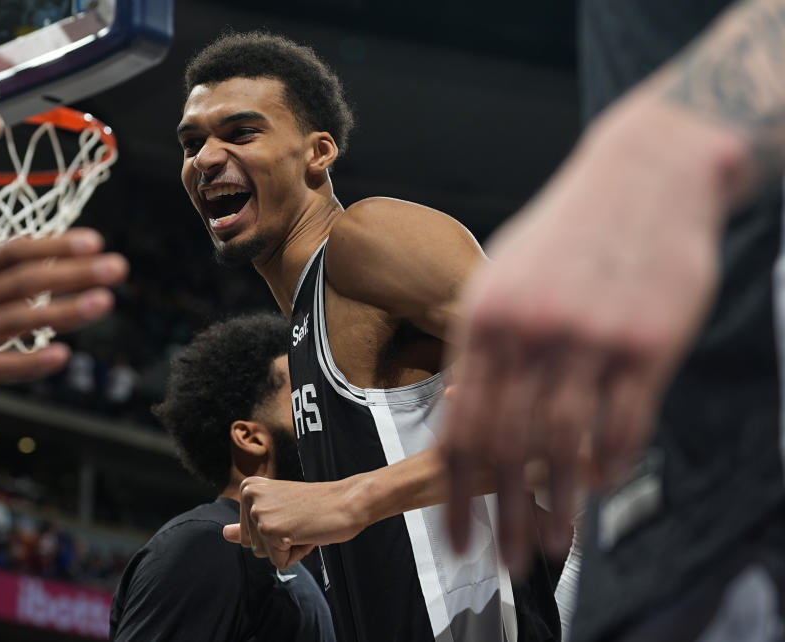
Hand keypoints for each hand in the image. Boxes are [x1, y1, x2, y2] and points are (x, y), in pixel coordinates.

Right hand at [0, 179, 127, 410]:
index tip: (93, 240)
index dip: (52, 246)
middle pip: (22, 283)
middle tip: (117, 267)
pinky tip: (62, 356)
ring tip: (104, 303)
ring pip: (14, 322)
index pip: (9, 253)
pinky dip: (27, 362)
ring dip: (62, 312)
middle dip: (73, 273)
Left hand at [222, 476, 366, 569]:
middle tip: (300, 520)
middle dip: (278, 542)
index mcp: (249, 487)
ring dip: (288, 548)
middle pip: (252, 546)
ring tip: (304, 525)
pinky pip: (280, 563)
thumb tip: (224, 534)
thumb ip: (249, 524)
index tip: (292, 513)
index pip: (247, 533)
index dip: (274, 531)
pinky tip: (308, 533)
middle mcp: (249, 497)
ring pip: (266, 555)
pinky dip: (297, 555)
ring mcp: (259, 513)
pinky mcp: (271, 530)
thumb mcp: (280, 511)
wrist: (348, 501)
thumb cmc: (319, 505)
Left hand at [440, 95, 741, 571]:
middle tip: (505, 561)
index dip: (456, 493)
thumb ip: (484, 344)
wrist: (646, 174)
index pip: (460, 426)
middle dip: (503, 516)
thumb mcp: (504, 276)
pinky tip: (600, 485)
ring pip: (565, 447)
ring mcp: (590, 339)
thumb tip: (465, 408)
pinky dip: (609, 465)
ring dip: (557, 507)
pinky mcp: (648, 344)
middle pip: (507, 449)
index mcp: (484, 319)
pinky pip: (625, 425)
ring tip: (553, 544)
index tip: (458, 536)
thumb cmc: (570, 233)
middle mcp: (530, 332)